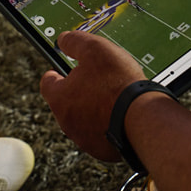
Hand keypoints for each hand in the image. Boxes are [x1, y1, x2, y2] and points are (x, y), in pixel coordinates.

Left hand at [39, 30, 145, 160]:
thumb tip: (63, 40)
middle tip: (98, 81)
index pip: (47, 82)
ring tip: (113, 97)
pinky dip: (107, 124)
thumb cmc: (118, 84)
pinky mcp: (102, 150)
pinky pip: (100, 134)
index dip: (56, 72)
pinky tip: (121, 114)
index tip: (62, 69)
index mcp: (59, 97)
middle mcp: (67, 122)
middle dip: (79, 91)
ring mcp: (84, 138)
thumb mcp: (94, 49)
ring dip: (93, 109)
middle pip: (67, 102)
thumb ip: (75, 42)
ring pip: (83, 119)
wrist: (142, 118)